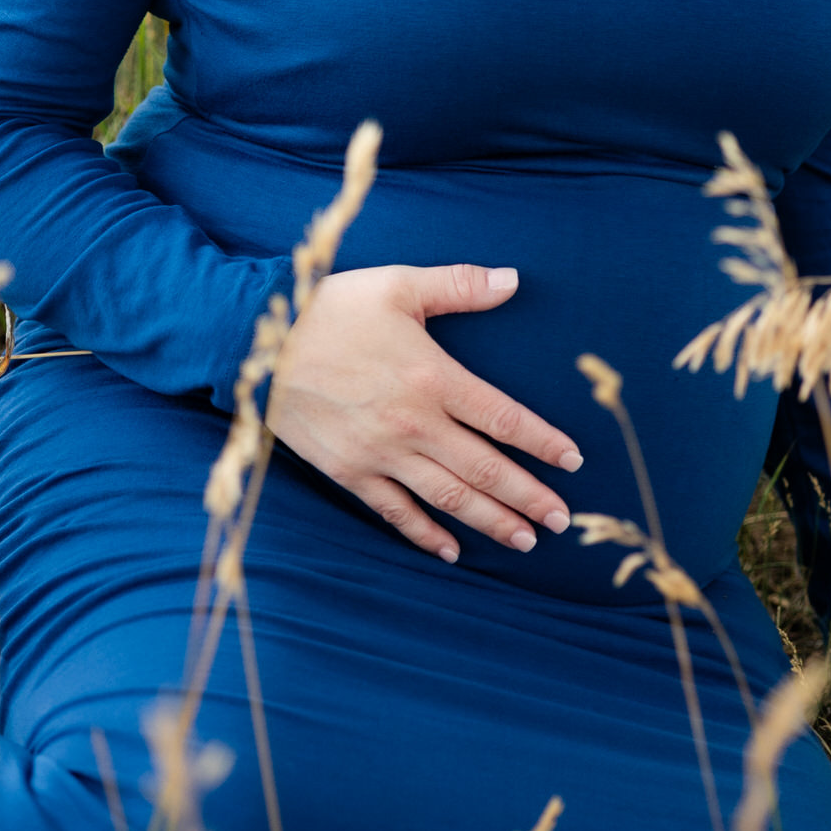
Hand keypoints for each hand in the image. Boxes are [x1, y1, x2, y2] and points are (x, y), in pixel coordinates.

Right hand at [265, 262, 582, 562]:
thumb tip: (514, 280)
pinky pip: (396, 512)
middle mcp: (414, 424)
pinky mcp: (349, 472)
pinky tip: (451, 550)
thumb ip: (461, 286)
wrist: (257, 344)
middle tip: (563, 521)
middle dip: (529, 495)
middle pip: (485, 468)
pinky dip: (425, 534)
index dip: (542, 442)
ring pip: (449, 497)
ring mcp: (380, 454)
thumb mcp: (399, 285)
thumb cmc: (332, 308)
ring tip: (525, 540)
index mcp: (434, 377)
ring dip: (491, 520)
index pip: (503, 418)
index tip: (574, 460)